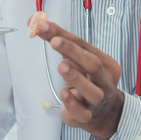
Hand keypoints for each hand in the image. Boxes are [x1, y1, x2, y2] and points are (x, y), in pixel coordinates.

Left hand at [31, 17, 124, 139]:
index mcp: (104, 63)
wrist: (101, 112)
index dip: (64, 35)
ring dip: (76, 77)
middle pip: (93, 64)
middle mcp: (104, 80)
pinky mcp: (87, 116)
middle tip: (55, 42)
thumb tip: (36, 23)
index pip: (84, 45)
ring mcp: (98, 100)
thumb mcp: (74, 59)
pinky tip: (64, 93)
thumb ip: (56, 40)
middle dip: (73, 51)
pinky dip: (72, 103)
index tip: (44, 26)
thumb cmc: (86, 80)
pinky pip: (82, 112)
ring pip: (92, 91)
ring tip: (62, 66)